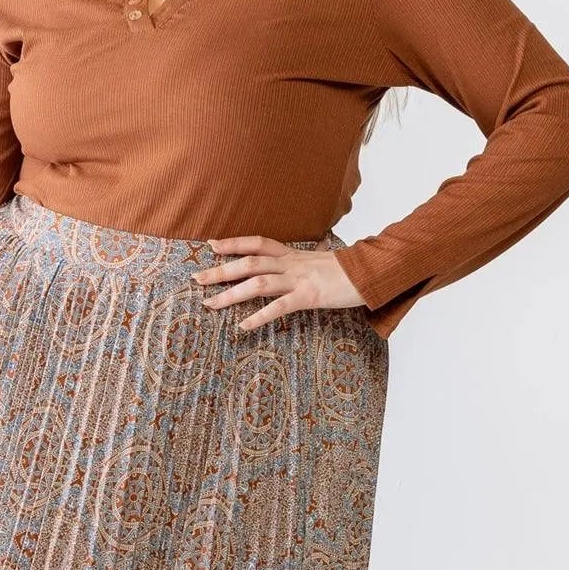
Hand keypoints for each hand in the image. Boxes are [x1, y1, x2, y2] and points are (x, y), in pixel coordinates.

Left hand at [191, 234, 367, 331]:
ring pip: (258, 283)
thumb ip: (299, 264)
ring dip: (231, 294)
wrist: (371, 273)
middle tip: (197, 279)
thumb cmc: (346, 271)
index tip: (212, 245)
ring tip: (210, 304)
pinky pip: (279, 307)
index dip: (234, 243)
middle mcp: (291, 264)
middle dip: (221, 271)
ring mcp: (299, 280)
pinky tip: (242, 327)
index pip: (257, 242)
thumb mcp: (318, 262)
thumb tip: (287, 266)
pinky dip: (258, 317)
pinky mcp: (309, 297)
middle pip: (249, 262)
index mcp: (292, 255)